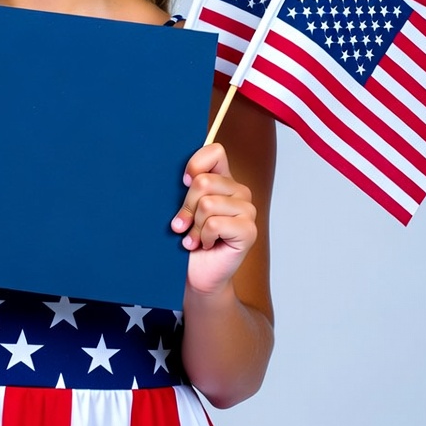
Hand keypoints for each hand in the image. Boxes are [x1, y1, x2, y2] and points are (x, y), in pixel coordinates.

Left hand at [170, 143, 257, 296]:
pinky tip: (204, 244)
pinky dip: (202, 237)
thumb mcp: (182, 206)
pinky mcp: (249, 231)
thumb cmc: (187, 238)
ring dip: (194, 226)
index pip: (216, 152)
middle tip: (183, 224)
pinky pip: (215, 224)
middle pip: (204, 182)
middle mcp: (239, 191)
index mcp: (224, 179)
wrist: (196, 273)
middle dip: (186, 206)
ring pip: (207, 204)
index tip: (183, 183)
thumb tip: (176, 172)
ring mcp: (247, 211)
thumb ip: (186, 186)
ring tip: (193, 238)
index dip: (195, 165)